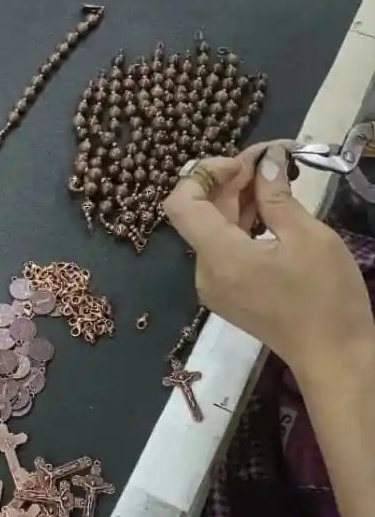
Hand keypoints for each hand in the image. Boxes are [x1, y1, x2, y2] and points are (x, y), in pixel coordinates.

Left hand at [164, 140, 374, 384]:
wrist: (334, 358)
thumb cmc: (325, 297)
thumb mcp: (308, 237)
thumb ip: (277, 196)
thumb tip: (266, 162)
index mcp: (218, 257)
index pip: (181, 203)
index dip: (206, 173)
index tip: (246, 162)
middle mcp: (205, 272)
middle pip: (202, 213)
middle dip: (232, 180)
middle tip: (274, 157)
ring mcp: (215, 286)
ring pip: (215, 230)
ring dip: (240, 200)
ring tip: (278, 176)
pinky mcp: (230, 295)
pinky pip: (226, 250)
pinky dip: (243, 225)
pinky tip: (272, 209)